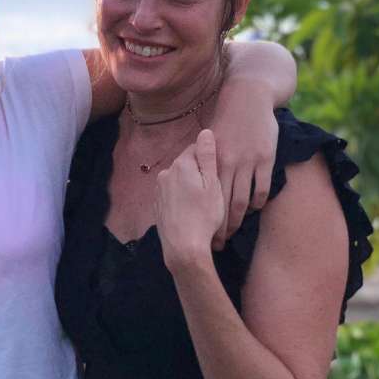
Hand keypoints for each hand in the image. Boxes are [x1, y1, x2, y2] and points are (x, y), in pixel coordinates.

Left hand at [156, 129, 225, 271]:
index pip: (196, 149)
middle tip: (215, 189)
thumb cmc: (204, 215)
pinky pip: (174, 195)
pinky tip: (193, 211)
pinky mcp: (158, 204)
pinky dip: (183, 199)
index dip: (210, 157)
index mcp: (180, 165)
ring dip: (191, 186)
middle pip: (187, 165)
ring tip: (205, 203)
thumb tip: (205, 131)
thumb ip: (208, 157)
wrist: (183, 246)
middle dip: (200, 173)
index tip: (220, 168)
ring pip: (180, 180)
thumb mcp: (213, 184)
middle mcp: (166, 173)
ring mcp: (160, 189)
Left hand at [210, 84, 277, 245]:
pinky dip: (256, 203)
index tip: (197, 231)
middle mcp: (225, 163)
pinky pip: (260, 189)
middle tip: (216, 243)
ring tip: (232, 234)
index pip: (202, 195)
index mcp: (208, 159)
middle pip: (220, 203)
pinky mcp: (264, 159)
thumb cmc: (226, 122)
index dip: (201, 213)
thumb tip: (185, 180)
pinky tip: (252, 210)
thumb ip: (200, 161)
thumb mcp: (208, 142)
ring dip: (235, 220)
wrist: (246, 98)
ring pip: (240, 200)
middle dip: (218, 226)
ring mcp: (246, 162)